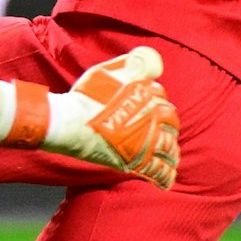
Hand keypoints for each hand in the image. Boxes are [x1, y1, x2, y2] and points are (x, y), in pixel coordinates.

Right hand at [49, 47, 181, 189]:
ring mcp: (145, 141)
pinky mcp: (136, 160)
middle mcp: (152, 118)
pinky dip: (165, 175)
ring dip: (172, 151)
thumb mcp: (108, 72)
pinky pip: (158, 171)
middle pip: (171, 123)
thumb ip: (133, 64)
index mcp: (147, 95)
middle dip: (171, 127)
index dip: (160, 101)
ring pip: (169, 147)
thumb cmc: (85, 97)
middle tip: (167, 132)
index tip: (156, 107)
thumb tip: (152, 60)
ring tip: (172, 156)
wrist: (68, 122)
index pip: (162, 97)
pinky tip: (167, 179)